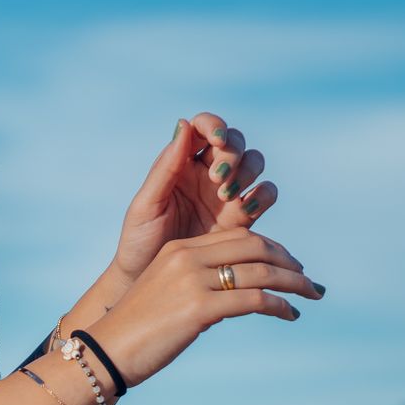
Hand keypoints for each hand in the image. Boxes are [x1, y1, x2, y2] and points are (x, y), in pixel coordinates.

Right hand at [85, 228, 321, 391]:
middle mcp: (187, 258)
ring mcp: (192, 281)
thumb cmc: (135, 334)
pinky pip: (253, 300)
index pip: (238, 237)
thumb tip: (237, 299)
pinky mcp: (198, 308)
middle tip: (307, 281)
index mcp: (179, 250)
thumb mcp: (168, 297)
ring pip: (260, 271)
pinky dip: (278, 305)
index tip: (290, 265)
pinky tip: (289, 314)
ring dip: (292, 283)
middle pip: (255, 247)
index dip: (272, 248)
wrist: (105, 354)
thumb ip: (200, 288)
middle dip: (288, 262)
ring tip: (309, 295)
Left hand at [110, 113, 276, 285]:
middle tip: (216, 178)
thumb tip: (184, 123)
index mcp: (181, 163)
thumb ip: (165, 167)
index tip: (214, 140)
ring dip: (247, 172)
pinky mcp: (243, 218)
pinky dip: (262, 194)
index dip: (214, 126)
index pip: (204, 128)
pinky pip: (266, 194)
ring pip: (254, 163)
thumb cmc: (139, 242)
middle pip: (234, 142)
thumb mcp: (147, 205)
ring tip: (225, 196)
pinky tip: (245, 208)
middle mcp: (207, 173)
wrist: (151, 281)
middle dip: (231, 153)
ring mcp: (227, 194)